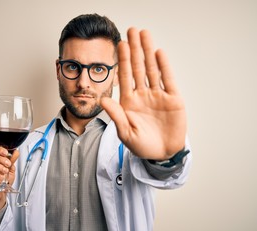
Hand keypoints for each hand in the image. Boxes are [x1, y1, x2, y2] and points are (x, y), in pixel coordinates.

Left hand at [101, 28, 185, 159]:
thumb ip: (116, 115)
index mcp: (129, 101)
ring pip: (152, 69)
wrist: (161, 154)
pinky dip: (164, 66)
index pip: (124, 76)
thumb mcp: (125, 133)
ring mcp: (158, 95)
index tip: (119, 44)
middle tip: (132, 30)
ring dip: (148, 52)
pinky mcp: (172, 99)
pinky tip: (158, 53)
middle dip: (135, 49)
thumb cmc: (141, 145)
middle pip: (138, 67)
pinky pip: (168, 80)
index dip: (122, 60)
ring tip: (145, 34)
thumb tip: (103, 99)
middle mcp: (142, 94)